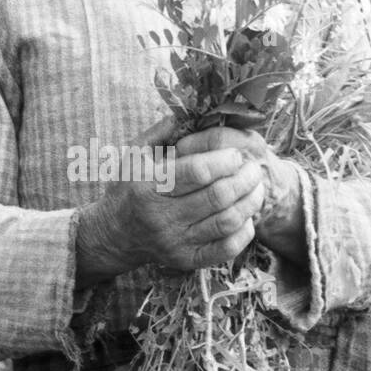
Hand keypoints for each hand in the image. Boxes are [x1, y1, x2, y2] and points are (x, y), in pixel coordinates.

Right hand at [75, 117, 266, 285]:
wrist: (114, 234)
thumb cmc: (129, 187)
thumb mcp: (135, 154)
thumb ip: (161, 131)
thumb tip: (191, 110)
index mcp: (149, 186)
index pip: (197, 172)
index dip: (224, 160)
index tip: (236, 154)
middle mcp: (161, 217)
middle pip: (217, 196)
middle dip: (244, 179)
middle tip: (253, 169)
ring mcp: (175, 242)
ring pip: (226, 222)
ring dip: (250, 202)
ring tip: (256, 188)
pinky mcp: (186, 260)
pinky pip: (225, 248)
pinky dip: (244, 232)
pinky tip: (246, 216)